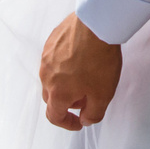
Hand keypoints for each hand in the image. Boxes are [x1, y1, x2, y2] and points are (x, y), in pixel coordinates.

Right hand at [40, 14, 122, 130]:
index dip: (66, 123)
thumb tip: (86, 120)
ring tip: (84, 77)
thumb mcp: (103, 94)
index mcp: (57, 93)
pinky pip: (53, 61)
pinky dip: (63, 66)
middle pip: (51, 98)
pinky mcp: (51, 42)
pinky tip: (79, 59)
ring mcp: (46, 58)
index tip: (78, 122)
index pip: (54, 116)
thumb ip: (93, 114)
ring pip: (51, 78)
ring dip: (64, 84)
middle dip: (67, 103)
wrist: (95, 25)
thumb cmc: (98, 59)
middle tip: (85, 98)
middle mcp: (46, 76)